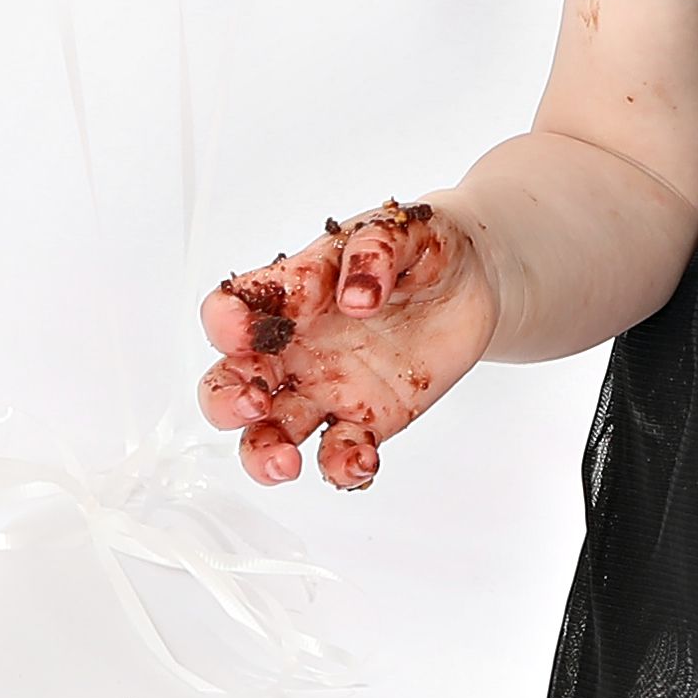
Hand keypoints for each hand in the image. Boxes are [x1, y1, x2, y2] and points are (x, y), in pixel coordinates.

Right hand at [194, 200, 493, 490]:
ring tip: (287, 464)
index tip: (244, 332)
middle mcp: (296, 347)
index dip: (224, 324)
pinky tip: (363, 460)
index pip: (232, 309)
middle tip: (254, 405)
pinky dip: (340, 467)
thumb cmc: (418, 248)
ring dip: (263, 455)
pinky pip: (337, 454)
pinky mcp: (366, 419)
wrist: (472, 279)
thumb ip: (374, 250)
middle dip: (225, 402)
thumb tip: (356, 296)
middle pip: (229, 384)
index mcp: (292, 294)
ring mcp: (326, 388)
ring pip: (268, 434)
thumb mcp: (401, 229)